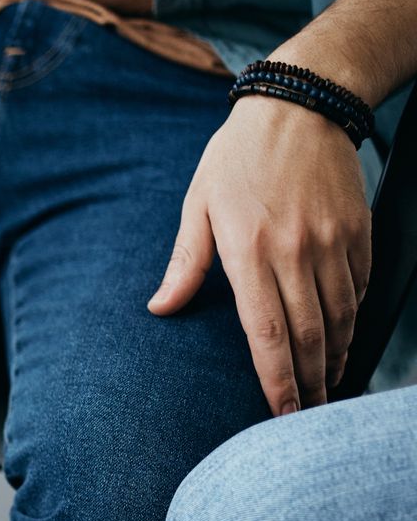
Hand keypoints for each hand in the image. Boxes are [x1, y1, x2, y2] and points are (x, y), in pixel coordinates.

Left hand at [151, 96, 370, 413]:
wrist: (301, 106)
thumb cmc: (238, 157)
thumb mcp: (198, 205)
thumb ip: (184, 263)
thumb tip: (161, 307)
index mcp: (249, 252)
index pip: (266, 334)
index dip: (276, 380)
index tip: (279, 413)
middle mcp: (296, 252)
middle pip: (309, 336)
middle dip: (309, 383)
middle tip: (306, 415)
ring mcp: (333, 242)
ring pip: (340, 317)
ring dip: (334, 357)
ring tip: (325, 384)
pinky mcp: (359, 230)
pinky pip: (358, 287)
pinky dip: (352, 318)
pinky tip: (342, 337)